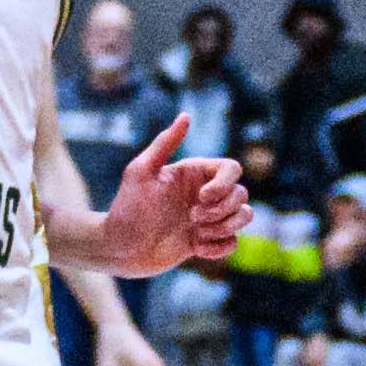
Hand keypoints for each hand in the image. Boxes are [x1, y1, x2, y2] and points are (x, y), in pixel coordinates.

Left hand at [93, 114, 246, 279]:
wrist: (120, 247)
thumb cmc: (127, 207)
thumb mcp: (141, 171)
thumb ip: (165, 143)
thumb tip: (186, 116)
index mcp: (194, 174)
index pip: (232, 169)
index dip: (225, 184)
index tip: (202, 198)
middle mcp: (205, 194)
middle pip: (242, 193)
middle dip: (222, 209)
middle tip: (192, 218)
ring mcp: (208, 218)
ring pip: (245, 216)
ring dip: (226, 227)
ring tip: (198, 233)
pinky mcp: (208, 241)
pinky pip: (233, 242)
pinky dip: (219, 247)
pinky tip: (197, 248)